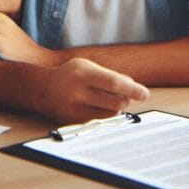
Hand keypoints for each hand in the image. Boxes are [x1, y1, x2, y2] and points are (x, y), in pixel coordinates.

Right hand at [35, 58, 150, 123]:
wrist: (44, 89)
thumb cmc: (71, 75)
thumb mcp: (88, 66)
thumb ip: (110, 75)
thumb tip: (133, 87)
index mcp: (83, 73)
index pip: (114, 83)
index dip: (132, 89)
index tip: (145, 94)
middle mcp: (78, 92)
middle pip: (116, 102)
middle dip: (126, 99)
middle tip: (124, 95)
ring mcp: (76, 109)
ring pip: (111, 114)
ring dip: (117, 108)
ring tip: (109, 99)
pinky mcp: (75, 121)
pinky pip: (101, 121)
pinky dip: (107, 115)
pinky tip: (99, 106)